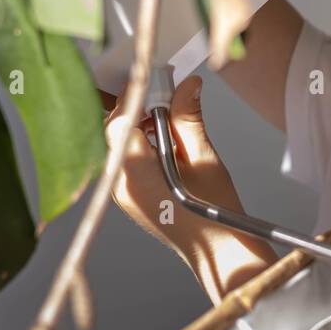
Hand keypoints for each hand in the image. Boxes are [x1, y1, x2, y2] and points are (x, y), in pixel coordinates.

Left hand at [107, 74, 275, 300]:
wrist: (218, 253)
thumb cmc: (215, 214)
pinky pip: (125, 157)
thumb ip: (188, 119)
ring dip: (137, 121)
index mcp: (135, 177)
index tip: (154, 76)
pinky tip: (163, 133)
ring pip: (117, 143)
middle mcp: (120, 186)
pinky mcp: (130, 195)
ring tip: (167, 109)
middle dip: (134, 105)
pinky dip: (140, 139)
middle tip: (162, 88)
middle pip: (112, 131)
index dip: (134, 94)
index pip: (119, 122)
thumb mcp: (205, 160)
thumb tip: (187, 85)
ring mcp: (122, 193)